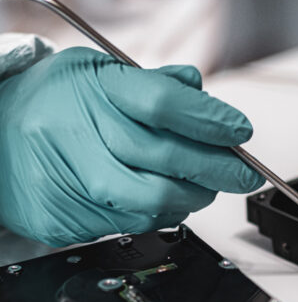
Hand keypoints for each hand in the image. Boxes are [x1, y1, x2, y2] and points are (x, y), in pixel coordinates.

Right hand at [0, 47, 263, 245]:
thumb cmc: (52, 104)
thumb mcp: (97, 75)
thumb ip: (152, 85)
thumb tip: (200, 93)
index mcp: (87, 90)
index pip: (161, 103)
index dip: (209, 119)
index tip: (240, 132)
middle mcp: (72, 135)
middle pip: (164, 160)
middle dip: (216, 171)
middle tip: (242, 174)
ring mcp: (65, 182)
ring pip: (152, 203)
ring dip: (190, 198)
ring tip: (200, 187)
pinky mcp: (62, 219)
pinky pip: (129, 226)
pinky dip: (157, 214)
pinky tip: (160, 199)